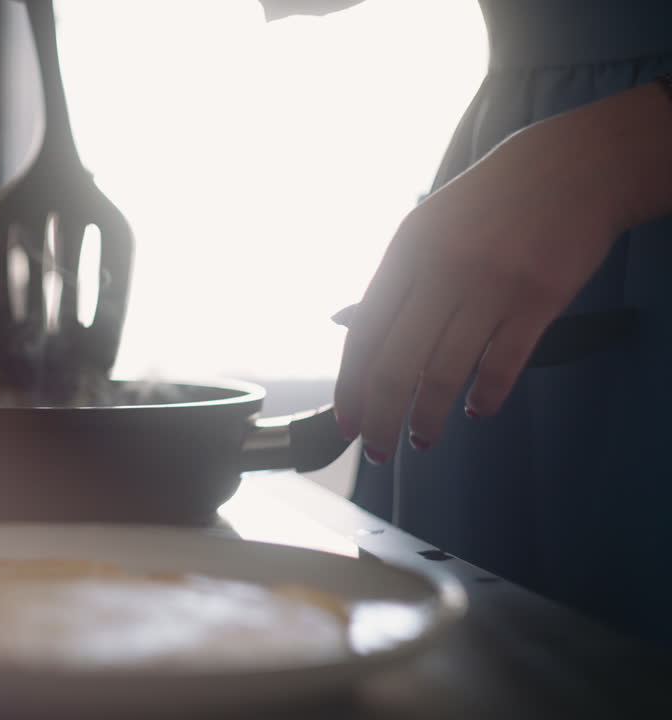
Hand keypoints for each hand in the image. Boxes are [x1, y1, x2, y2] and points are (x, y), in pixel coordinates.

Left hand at [333, 82, 671, 462]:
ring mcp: (491, 287)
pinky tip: (477, 409)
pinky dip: (486, 396)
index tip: (347, 419)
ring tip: (421, 438)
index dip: (351, 385)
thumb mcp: (428, 226)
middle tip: (377, 448)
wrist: (575, 167)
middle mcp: (442, 270)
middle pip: (395, 364)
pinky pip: (502, 365)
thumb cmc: (494, 200)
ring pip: (444, 373)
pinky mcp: (538, 301)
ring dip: (428, 417)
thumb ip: (401, 281)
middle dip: (379, 416)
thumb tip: (372, 343)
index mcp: (406, 251)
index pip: (364, 333)